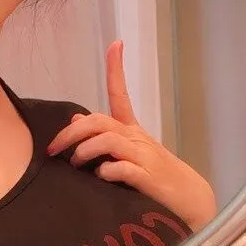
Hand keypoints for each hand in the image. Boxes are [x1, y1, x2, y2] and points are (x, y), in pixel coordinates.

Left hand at [46, 41, 216, 230]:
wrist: (190, 201)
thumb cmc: (156, 177)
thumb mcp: (130, 154)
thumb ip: (104, 137)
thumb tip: (76, 118)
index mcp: (132, 131)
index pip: (121, 95)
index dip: (117, 69)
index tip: (116, 44)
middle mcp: (136, 139)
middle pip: (100, 121)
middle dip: (72, 132)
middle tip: (54, 149)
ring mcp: (143, 158)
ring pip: (109, 140)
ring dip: (86, 150)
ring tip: (77, 163)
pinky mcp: (148, 179)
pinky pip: (123, 169)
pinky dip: (108, 171)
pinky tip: (102, 176)